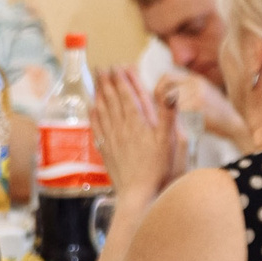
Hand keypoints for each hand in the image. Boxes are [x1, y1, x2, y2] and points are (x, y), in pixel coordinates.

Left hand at [96, 67, 182, 196]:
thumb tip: (169, 92)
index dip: (121, 79)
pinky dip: (94, 115)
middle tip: (102, 68)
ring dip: (99, 94)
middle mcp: (122, 128)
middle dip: (107, 82)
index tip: (117, 66)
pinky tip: (92, 109)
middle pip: (112, 99)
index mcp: (138, 122)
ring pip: (102, 111)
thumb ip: (168, 114)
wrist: (138, 194)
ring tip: (96, 83)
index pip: (127, 95)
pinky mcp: (107, 151)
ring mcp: (112, 139)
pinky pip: (97, 128)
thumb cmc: (157, 169)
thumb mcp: (170, 141)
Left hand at [154, 70, 248, 148]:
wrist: (235, 123)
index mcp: (195, 79)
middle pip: (166, 91)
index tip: (158, 100)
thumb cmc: (217, 114)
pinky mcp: (198, 107)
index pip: (166, 76)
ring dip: (173, 115)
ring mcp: (197, 94)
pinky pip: (180, 114)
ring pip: (172, 104)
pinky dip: (182, 122)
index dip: (158, 88)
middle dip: (161, 104)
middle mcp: (195, 83)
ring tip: (180, 122)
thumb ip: (186, 90)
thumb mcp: (203, 94)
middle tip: (163, 115)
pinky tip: (190, 126)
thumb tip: (163, 94)